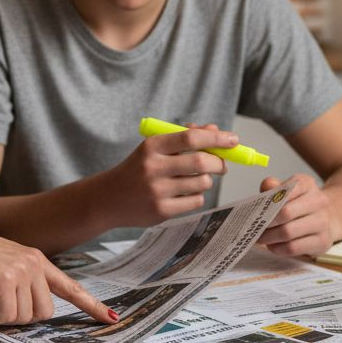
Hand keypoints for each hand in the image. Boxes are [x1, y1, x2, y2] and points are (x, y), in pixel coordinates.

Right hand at [0, 222, 116, 325]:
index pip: (70, 287)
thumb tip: (35, 313)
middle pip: (44, 312)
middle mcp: (34, 264)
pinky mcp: (5, 280)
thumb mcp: (7, 267)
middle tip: (0, 307)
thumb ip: (25, 283)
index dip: (90, 305)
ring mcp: (22, 271)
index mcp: (38, 261)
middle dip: (22, 317)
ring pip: (25, 317)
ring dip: (3, 317)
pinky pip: (6, 316)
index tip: (110, 319)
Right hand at [96, 123, 234, 227]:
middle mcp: (153, 167)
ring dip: (206, 181)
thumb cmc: (138, 169)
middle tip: (221, 165)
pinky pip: (195, 201)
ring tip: (195, 180)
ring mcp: (157, 191)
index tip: (233, 140)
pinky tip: (183, 195)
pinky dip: (196, 196)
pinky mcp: (161, 211)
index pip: (191, 137)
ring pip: (202, 183)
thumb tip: (215, 131)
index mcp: (152, 146)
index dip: (216, 138)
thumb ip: (184, 138)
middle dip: (219, 163)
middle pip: (202, 162)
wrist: (108, 198)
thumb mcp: (154, 149)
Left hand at [256, 173, 334, 256]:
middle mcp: (319, 201)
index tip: (259, 210)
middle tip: (254, 227)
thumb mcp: (285, 190)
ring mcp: (323, 222)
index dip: (271, 200)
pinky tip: (272, 246)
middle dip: (266, 222)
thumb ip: (273, 187)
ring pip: (288, 232)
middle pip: (285, 213)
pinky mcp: (323, 242)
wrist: (322, 219)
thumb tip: (266, 187)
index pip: (288, 189)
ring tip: (260, 237)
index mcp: (307, 184)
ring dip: (269, 237)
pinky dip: (278, 248)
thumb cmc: (297, 204)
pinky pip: (293, 247)